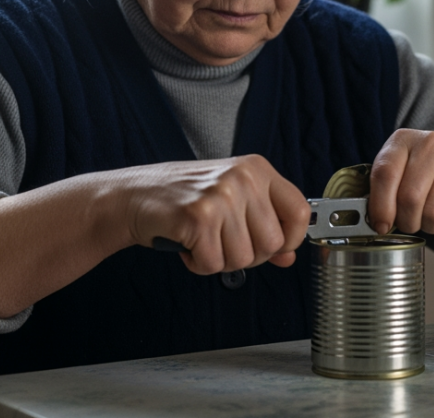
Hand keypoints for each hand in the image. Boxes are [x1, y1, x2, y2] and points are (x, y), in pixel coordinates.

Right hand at [119, 155, 310, 274]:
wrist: (133, 195)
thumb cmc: (183, 197)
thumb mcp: (232, 201)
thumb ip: (264, 225)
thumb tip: (289, 256)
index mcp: (256, 169)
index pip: (300, 211)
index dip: (291, 239)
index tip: (276, 247)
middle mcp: (242, 178)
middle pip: (272, 243)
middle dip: (248, 255)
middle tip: (223, 242)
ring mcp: (220, 196)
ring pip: (243, 259)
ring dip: (220, 260)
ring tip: (202, 240)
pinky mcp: (197, 217)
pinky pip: (213, 264)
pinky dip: (199, 264)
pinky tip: (188, 245)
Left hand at [367, 129, 433, 235]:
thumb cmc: (427, 176)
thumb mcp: (401, 173)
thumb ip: (383, 191)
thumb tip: (375, 223)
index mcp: (403, 139)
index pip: (384, 174)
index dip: (380, 206)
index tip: (380, 226)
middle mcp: (430, 141)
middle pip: (409, 197)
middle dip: (406, 221)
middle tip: (408, 223)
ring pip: (433, 212)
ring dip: (428, 226)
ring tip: (429, 217)